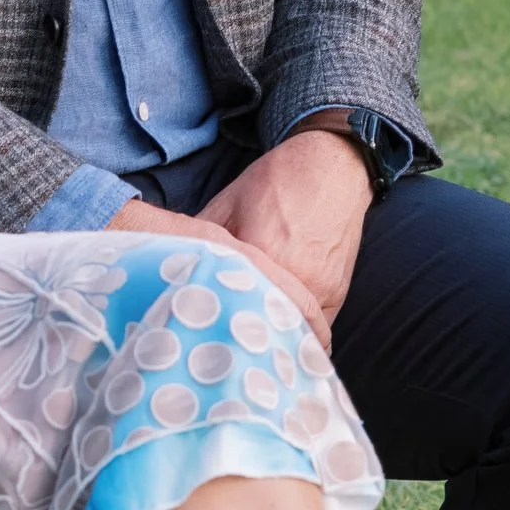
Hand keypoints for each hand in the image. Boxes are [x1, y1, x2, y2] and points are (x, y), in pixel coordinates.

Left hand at [194, 130, 371, 344]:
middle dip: (239, 333)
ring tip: (247, 342)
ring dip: (270, 336)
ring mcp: (319, 288)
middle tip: (218, 343)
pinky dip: (296, 332)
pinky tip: (277, 333)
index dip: (211, 312)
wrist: (330, 166)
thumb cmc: (276, 182)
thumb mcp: (227, 204)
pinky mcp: (337, 293)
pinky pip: (314, 328)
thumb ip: (202, 238)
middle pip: (259, 323)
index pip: (228, 298)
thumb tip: (172, 263)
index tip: (197, 325)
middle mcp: (293, 275)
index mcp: (261, 250)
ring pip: (289, 331)